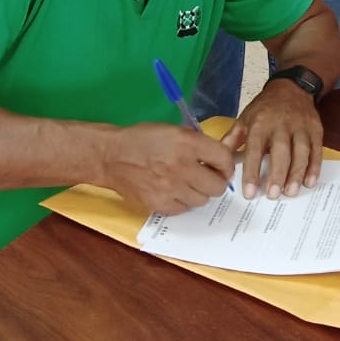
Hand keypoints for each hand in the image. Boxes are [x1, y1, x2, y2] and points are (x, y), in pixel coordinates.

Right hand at [103, 123, 235, 215]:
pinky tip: (173, 191)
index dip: (227, 165)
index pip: (223, 159)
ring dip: (199, 193)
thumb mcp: (174, 130)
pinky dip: (182, 202)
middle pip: (217, 186)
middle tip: (208, 178)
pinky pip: (184, 209)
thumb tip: (221, 159)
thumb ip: (198, 144)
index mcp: (187, 143)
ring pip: (202, 200)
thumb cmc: (143, 139)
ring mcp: (170, 188)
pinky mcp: (159, 204)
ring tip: (187, 184)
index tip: (224, 168)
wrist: (111, 156)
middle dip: (216, 182)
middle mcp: (181, 166)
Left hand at [224, 79, 322, 199]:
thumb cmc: (265, 108)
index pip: (255, 149)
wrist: (292, 88)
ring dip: (297, 173)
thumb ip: (232, 140)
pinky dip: (315, 167)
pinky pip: (317, 149)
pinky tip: (309, 182)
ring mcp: (301, 126)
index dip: (252, 171)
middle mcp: (281, 124)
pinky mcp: (316, 129)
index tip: (249, 192)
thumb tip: (219, 162)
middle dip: (277, 174)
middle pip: (281, 151)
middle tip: (272, 195)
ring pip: (301, 151)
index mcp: (260, 123)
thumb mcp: (245, 119)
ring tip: (291, 192)